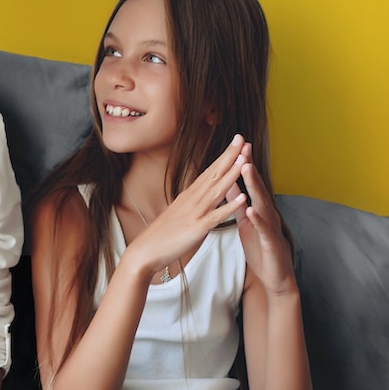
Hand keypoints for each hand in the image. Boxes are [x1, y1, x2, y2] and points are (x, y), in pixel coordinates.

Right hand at [124, 135, 249, 276]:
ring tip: (245, 159)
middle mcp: (192, 200)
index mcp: (189, 196)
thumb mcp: (177, 212)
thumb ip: (190, 203)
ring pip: (217, 190)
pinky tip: (242, 198)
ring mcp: (194, 213)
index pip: (209, 171)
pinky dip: (229, 206)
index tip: (235, 142)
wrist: (144, 251)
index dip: (223, 157)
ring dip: (232, 174)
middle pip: (214, 174)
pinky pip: (216, 216)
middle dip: (229, 156)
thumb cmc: (160, 235)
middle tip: (242, 138)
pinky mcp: (196, 229)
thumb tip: (198, 194)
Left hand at [229, 142, 296, 295]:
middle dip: (249, 166)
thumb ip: (239, 203)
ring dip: (253, 185)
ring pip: (261, 202)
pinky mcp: (270, 242)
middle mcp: (266, 213)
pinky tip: (251, 209)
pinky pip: (263, 228)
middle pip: (257, 185)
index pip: (250, 182)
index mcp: (258, 208)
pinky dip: (257, 218)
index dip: (243, 163)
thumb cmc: (261, 248)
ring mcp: (269, 226)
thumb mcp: (246, 222)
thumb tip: (230, 184)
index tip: (237, 144)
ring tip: (246, 168)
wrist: (276, 276)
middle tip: (242, 146)